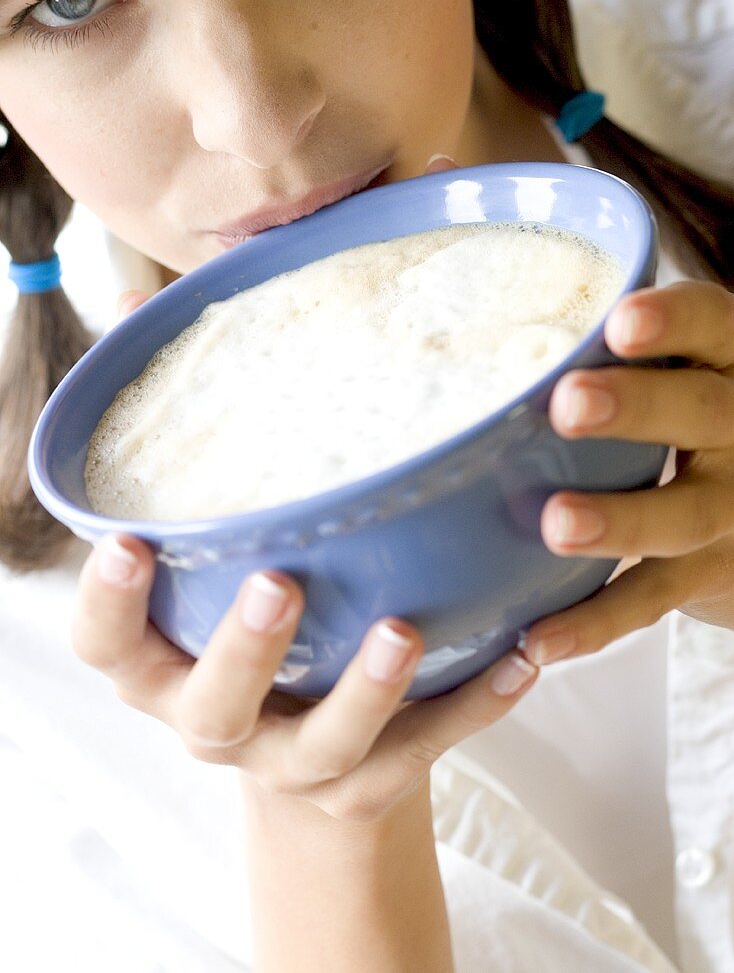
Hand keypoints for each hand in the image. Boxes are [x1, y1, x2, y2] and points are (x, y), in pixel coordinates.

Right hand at [75, 167, 536, 823]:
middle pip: (210, 705)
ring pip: (321, 742)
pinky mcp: (371, 785)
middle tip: (278, 584)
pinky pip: (423, 751)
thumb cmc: (255, 625)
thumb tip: (130, 299)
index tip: (125, 545)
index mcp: (164, 661)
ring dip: (364, 689)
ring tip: (405, 627)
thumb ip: (186, 442)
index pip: (106, 643)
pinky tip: (521, 654)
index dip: (107, 603)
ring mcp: (296, 760)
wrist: (314, 758)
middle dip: (242, 651)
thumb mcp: (208, 556)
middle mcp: (219, 719)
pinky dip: (470, 704)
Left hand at [523, 280, 733, 665]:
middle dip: (639, 408)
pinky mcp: (710, 576)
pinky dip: (595, 621)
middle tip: (569, 406)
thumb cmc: (671, 419)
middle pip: (705, 414)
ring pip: (685, 515)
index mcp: (726, 364)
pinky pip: (652, 600)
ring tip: (557, 524)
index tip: (619, 323)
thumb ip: (601, 357)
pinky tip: (538, 637)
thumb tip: (450, 334)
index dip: (675, 323)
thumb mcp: (666, 374)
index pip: (714, 327)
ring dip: (621, 520)